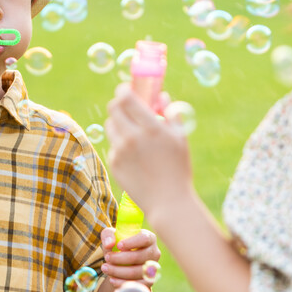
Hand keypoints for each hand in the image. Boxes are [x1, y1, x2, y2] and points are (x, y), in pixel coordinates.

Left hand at [99, 228, 161, 287]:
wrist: (122, 261)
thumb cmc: (118, 244)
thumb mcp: (111, 235)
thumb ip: (108, 235)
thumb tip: (109, 244)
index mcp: (149, 238)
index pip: (144, 239)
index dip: (131, 243)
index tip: (118, 245)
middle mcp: (154, 252)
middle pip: (139, 257)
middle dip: (119, 259)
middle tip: (107, 258)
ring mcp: (153, 268)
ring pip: (137, 272)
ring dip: (118, 271)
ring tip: (105, 268)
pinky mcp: (149, 281)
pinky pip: (137, 284)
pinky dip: (123, 283)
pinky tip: (112, 279)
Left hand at [105, 84, 193, 222]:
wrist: (168, 202)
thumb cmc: (179, 168)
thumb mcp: (180, 138)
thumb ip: (171, 113)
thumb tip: (162, 96)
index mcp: (151, 128)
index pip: (126, 98)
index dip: (124, 90)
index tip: (127, 89)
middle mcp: (132, 137)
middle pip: (113, 108)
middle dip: (119, 104)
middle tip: (127, 107)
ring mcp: (121, 151)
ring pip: (110, 125)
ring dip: (119, 123)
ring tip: (133, 133)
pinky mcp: (114, 163)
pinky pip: (113, 144)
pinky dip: (121, 143)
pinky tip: (134, 155)